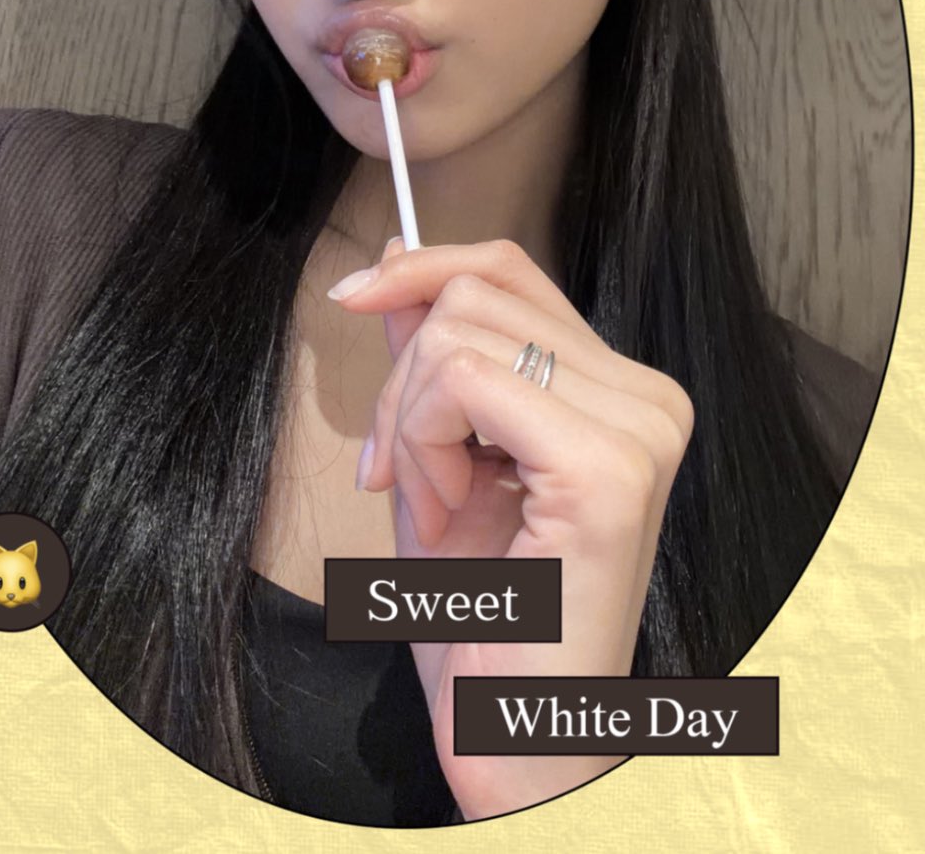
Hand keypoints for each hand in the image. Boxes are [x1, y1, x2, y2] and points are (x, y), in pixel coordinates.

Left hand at [330, 237, 693, 820]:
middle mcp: (647, 399)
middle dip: (403, 379)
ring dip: (409, 424)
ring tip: (433, 506)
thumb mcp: (434, 460)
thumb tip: (394, 262)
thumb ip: (426, 361)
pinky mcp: (606, 472)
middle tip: (399, 471)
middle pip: (476, 292)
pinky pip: (466, 382)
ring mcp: (638, 431)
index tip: (354, 296)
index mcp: (621, 392)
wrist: (512, 739)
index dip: (422, 269)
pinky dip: (422, 443)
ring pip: (459, 334)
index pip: (511, 273)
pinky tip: (444, 513)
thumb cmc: (480, 621)